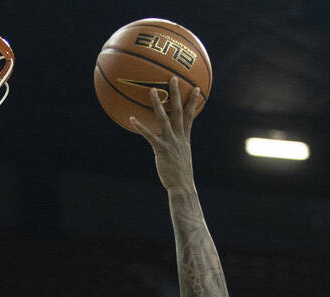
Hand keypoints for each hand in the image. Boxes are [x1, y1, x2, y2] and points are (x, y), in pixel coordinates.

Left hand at [130, 76, 200, 190]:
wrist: (182, 187)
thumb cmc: (181, 175)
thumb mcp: (182, 157)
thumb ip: (178, 147)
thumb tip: (173, 145)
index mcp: (185, 137)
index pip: (191, 115)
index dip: (194, 101)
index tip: (197, 88)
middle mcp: (179, 137)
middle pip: (179, 111)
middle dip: (177, 94)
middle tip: (173, 78)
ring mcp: (170, 142)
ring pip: (164, 119)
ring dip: (158, 104)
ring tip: (152, 90)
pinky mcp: (161, 150)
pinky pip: (150, 136)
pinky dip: (141, 127)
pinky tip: (132, 119)